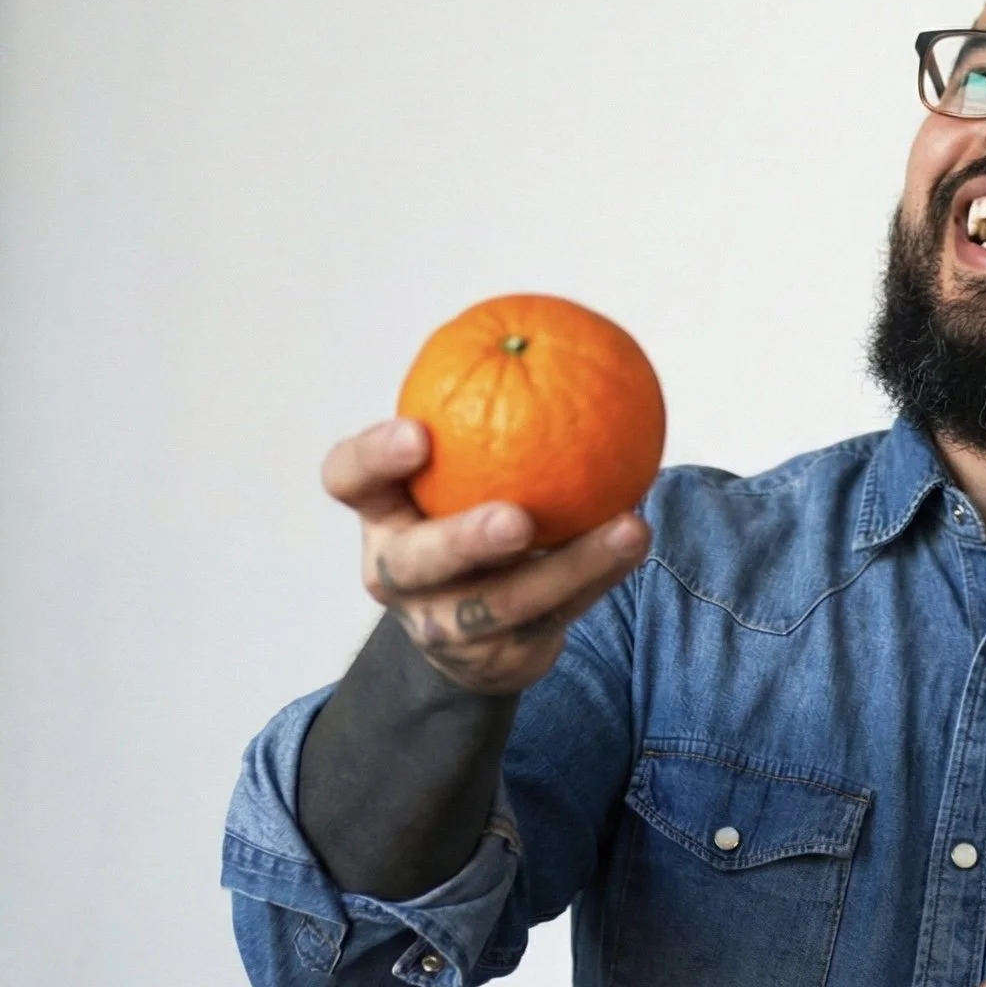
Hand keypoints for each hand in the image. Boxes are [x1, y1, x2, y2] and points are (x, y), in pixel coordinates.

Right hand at [322, 417, 650, 695]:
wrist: (474, 621)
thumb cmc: (469, 504)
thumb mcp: (465, 460)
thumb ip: (488, 405)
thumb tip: (558, 327)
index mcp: (379, 509)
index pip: (348, 478)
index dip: (372, 458)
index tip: (418, 432)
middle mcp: (395, 571)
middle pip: (413, 563)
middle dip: (462, 542)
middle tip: (517, 519)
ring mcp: (438, 623)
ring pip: (502, 602)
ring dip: (573, 565)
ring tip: (628, 528)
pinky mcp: (491, 658)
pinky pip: (553, 617)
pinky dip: (599, 576)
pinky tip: (636, 539)